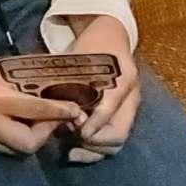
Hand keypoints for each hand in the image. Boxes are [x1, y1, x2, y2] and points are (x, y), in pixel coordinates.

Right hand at [0, 47, 82, 154]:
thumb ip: (17, 81)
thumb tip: (45, 85)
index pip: (36, 111)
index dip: (59, 112)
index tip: (75, 110)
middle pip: (29, 143)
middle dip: (46, 133)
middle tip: (54, 118)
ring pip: (17, 150)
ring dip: (32, 138)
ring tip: (39, 122)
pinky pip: (3, 147)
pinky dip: (16, 139)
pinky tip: (19, 125)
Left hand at [63, 16, 140, 164]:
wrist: (111, 35)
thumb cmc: (92, 44)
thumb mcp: (81, 56)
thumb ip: (70, 81)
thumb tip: (54, 110)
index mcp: (122, 78)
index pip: (110, 108)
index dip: (93, 124)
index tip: (77, 130)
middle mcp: (131, 96)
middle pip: (118, 134)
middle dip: (93, 144)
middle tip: (71, 143)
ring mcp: (130, 107)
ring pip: (116, 141)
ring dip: (93, 150)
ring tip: (72, 150)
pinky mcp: (125, 114)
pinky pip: (114, 138)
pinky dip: (96, 148)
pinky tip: (78, 148)